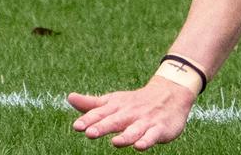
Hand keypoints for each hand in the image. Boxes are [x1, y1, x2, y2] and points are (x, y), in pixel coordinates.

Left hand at [69, 77, 195, 149]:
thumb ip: (92, 104)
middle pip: (115, 121)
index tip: (77, 126)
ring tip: (115, 142)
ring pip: (134, 130)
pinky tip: (139, 146)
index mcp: (116, 106)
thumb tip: (69, 97)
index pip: (100, 113)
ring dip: (125, 136)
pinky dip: (146, 140)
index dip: (88, 120)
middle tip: (90, 133)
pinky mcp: (159, 128)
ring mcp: (145, 121)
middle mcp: (130, 113)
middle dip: (103, 126)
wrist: (171, 93)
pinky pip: (152, 136)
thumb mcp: (114, 101)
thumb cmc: (135, 101)